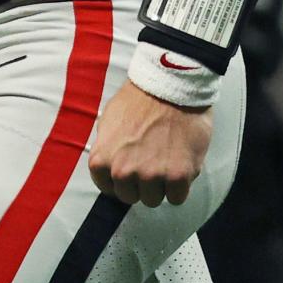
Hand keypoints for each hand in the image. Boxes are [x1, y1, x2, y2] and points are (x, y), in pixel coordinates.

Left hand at [88, 80, 211, 207]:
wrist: (171, 83)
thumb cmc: (141, 97)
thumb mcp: (109, 119)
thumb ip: (107, 147)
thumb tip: (109, 165)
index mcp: (103, 159)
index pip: (108, 189)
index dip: (121, 179)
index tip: (131, 168)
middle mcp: (123, 172)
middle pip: (131, 197)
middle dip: (141, 183)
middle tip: (151, 159)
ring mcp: (151, 175)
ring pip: (154, 200)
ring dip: (161, 185)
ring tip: (166, 158)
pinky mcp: (177, 176)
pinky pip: (177, 198)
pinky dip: (180, 185)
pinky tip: (180, 162)